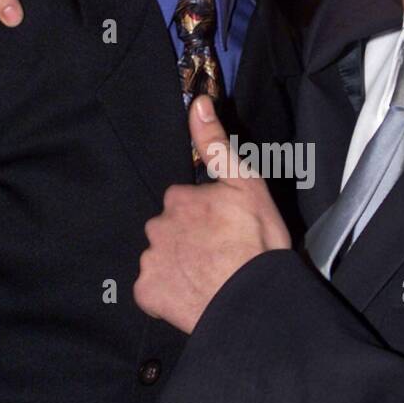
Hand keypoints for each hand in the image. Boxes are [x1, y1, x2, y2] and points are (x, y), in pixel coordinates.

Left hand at [135, 96, 291, 332]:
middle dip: (186, 240)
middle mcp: (156, 227)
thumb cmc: (256, 242)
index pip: (182, 202)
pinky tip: (192, 296)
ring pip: (160, 259)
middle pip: (168, 230)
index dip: (203, 216)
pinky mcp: (148, 293)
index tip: (223, 230)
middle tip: (216, 256)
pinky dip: (167, 294)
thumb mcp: (245, 183)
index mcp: (178, 199)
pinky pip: (152, 291)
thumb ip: (216, 144)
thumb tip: (198, 103)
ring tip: (208, 279)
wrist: (253, 299)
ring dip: (178, 266)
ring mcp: (150, 261)